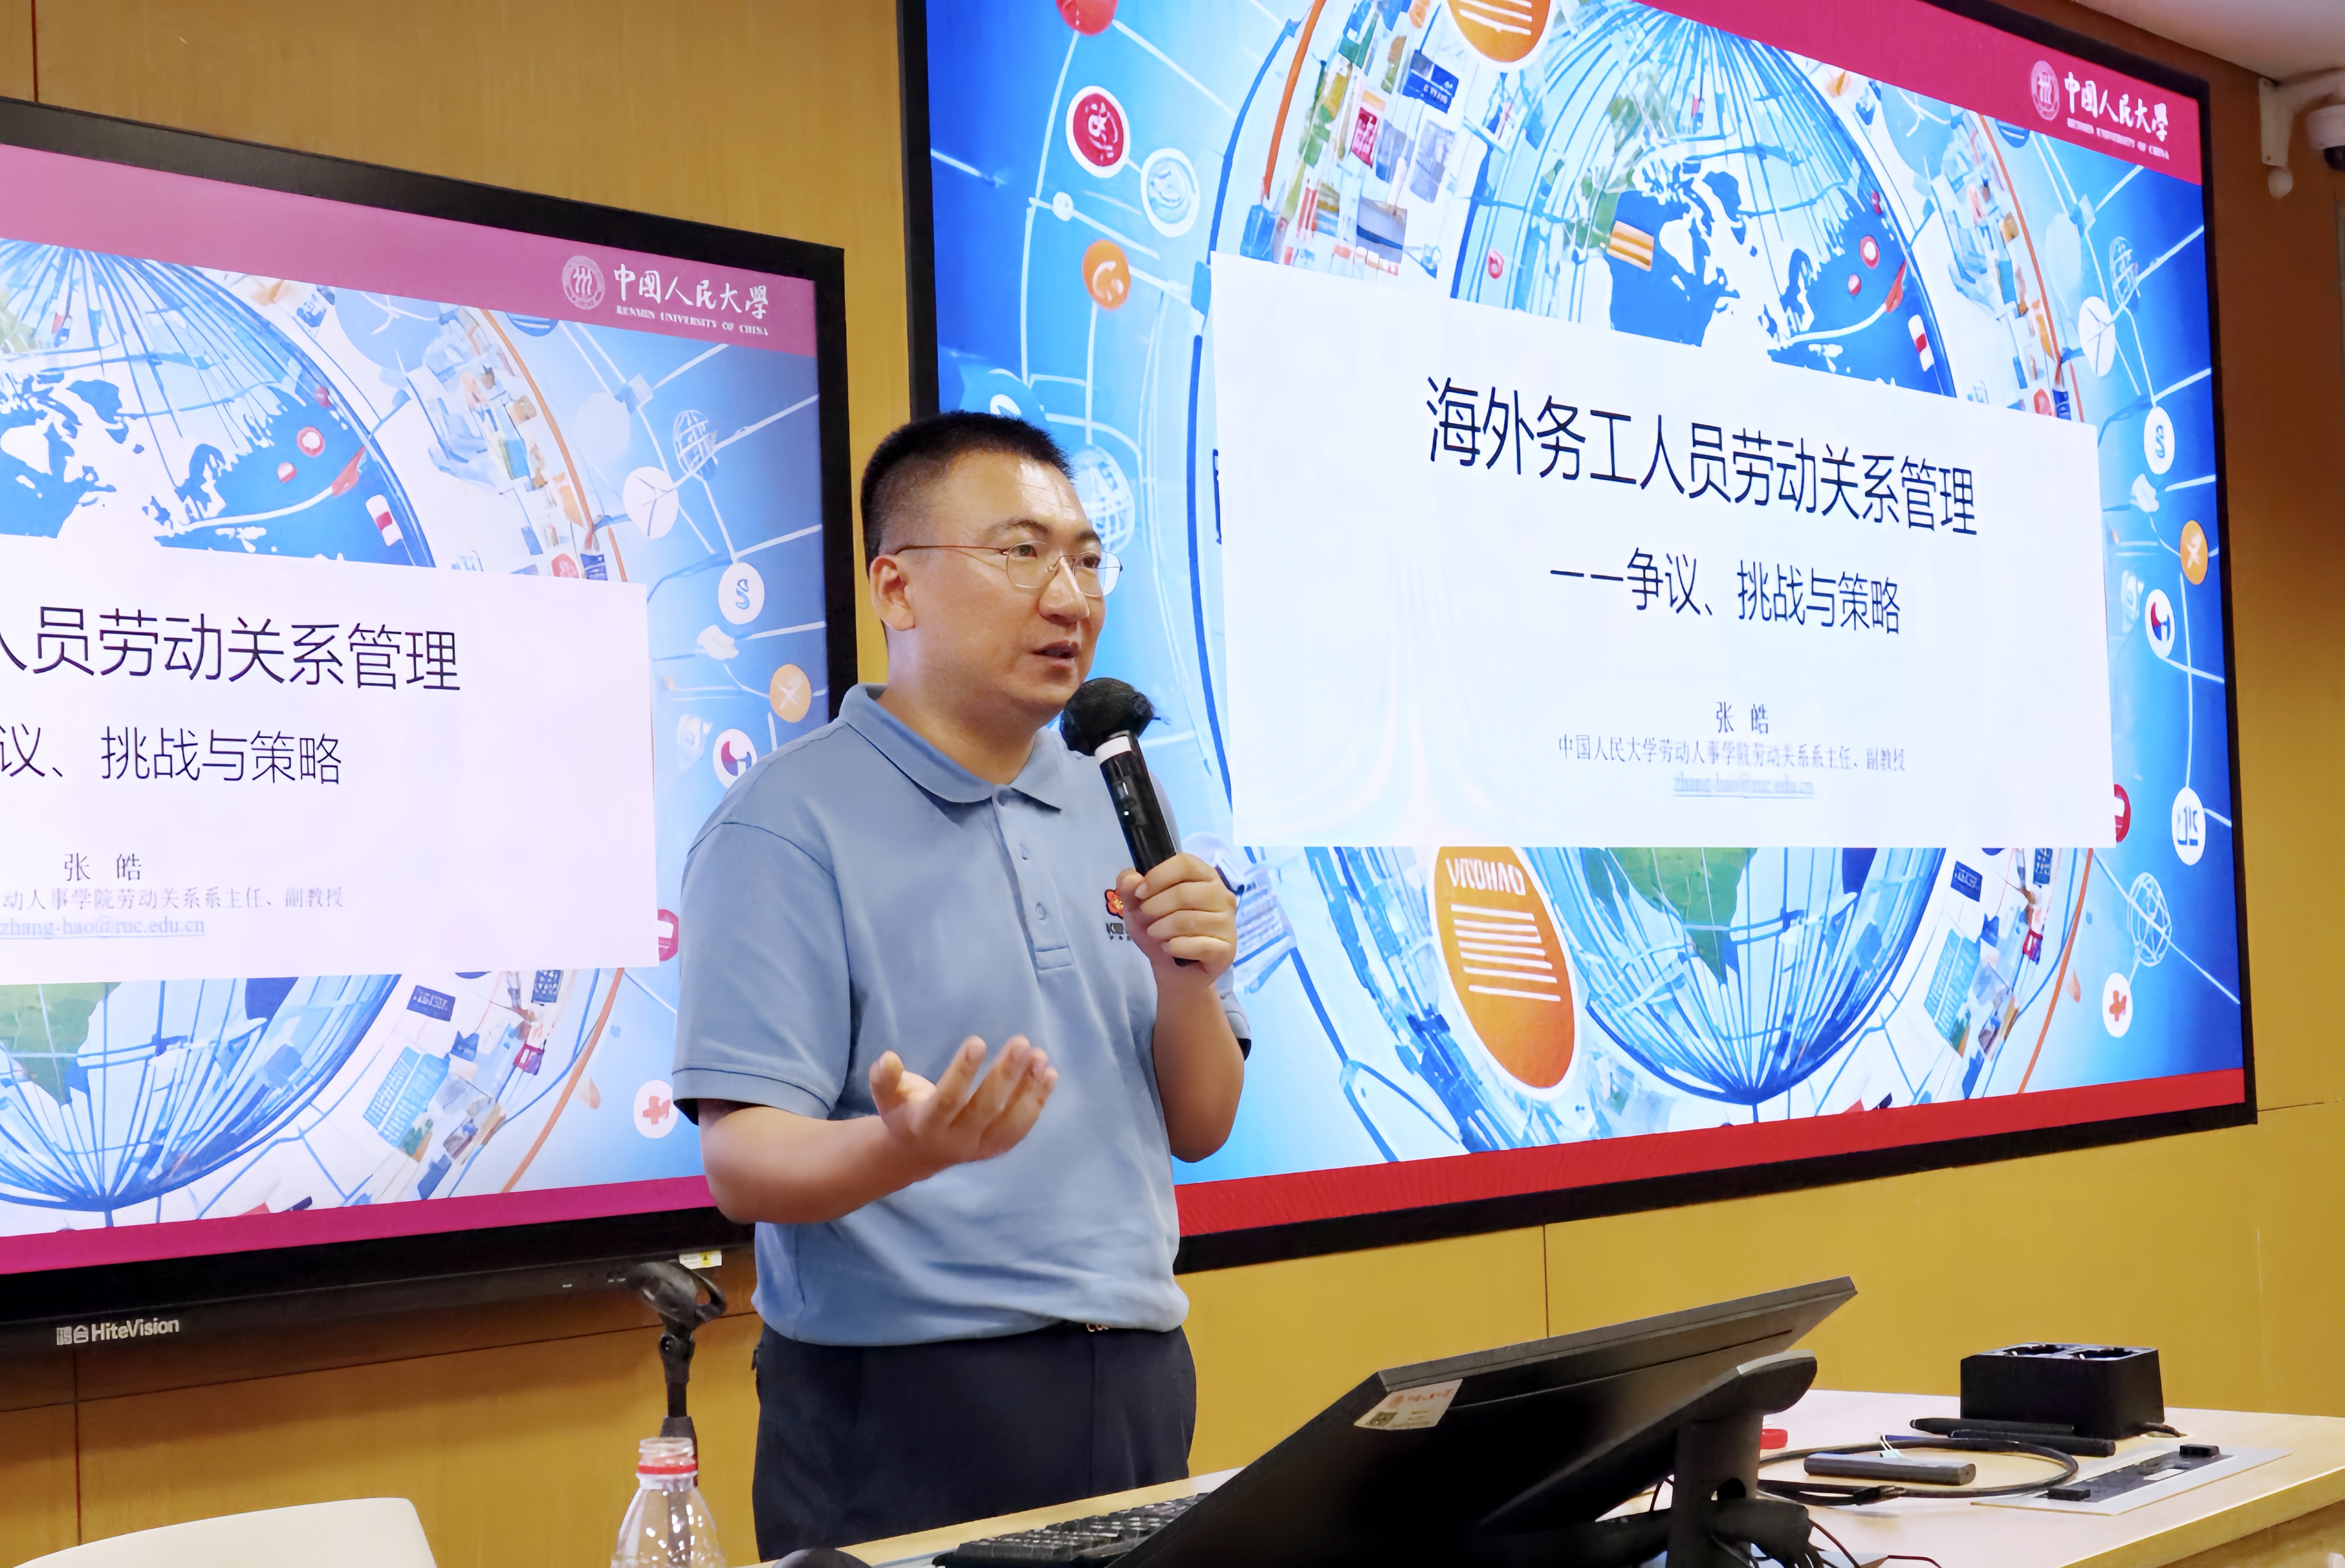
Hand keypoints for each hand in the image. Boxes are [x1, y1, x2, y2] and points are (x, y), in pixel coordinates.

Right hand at [868, 1036, 1056, 1177]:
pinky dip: (1037, 1101)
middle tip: (1020, 1042)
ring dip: (1028, 1088)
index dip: (962, 1072)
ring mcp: (979, 1147)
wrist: (917, 1153)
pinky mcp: (996, 1147)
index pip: (948, 1099)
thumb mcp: (888, 1097)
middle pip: (984, 1109)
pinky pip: (1021, 1126)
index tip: (978, 1041)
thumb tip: (887, 1058)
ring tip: (1040, 1055)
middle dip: (1004, 1075)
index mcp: (925, 1126)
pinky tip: (1048, 1073)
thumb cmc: (905, 1112)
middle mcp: (955, 1140)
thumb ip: (886, 1080)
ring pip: (1009, 1121)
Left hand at [1119, 855, 1237, 981]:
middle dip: (1154, 907)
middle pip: (1184, 893)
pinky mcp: (1227, 948)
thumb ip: (1129, 888)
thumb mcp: (1137, 906)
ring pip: (1188, 921)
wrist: (1175, 969)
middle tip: (1145, 919)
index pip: (1185, 863)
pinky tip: (1168, 948)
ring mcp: (1228, 922)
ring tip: (1155, 934)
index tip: (1140, 893)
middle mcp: (1222, 895)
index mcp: (1204, 875)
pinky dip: (1175, 948)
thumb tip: (1132, 880)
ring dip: (1162, 929)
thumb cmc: (1160, 929)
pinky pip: (1198, 945)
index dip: (1158, 876)